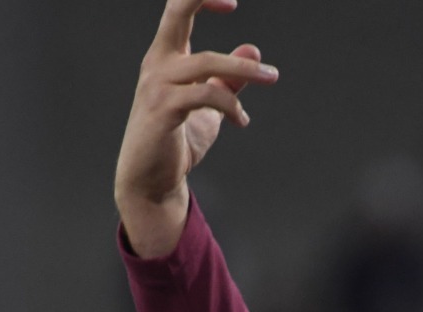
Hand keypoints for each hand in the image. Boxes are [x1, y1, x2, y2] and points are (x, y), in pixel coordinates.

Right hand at [115, 0, 278, 258]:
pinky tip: (241, 120)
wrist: (150, 182)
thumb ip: (227, 79)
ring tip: (271, 76)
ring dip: (247, 69)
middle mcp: (158, 63)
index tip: (231, 4)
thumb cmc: (175, 142)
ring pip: (208, 62)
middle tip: (234, 3)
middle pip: (177, 10)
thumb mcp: (208, 106)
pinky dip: (232, 105)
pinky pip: (207, 95)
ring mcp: (158, 85)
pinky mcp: (163, 109)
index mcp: (166, 56)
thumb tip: (252, 49)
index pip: (179, 9)